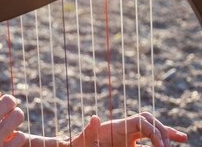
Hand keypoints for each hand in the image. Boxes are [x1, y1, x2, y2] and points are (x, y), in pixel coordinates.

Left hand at [69, 113, 187, 146]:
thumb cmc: (78, 146)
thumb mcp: (83, 141)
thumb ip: (89, 131)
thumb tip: (94, 118)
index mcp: (116, 126)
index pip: (142, 122)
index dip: (154, 132)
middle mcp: (123, 127)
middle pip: (149, 121)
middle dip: (162, 131)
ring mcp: (126, 134)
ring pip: (150, 128)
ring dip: (165, 132)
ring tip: (182, 138)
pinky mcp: (127, 142)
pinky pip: (146, 139)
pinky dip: (157, 140)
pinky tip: (170, 143)